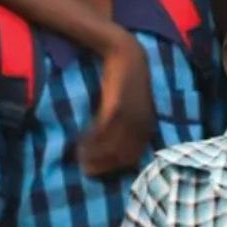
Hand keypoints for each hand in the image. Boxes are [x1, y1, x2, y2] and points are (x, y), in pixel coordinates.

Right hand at [76, 32, 155, 177]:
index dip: (115, 167)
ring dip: (93, 155)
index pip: (132, 157)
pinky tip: (80, 143)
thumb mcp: (133, 106)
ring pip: (110, 146)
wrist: (127, 55)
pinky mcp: (117, 107)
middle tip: (85, 170)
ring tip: (79, 157)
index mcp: (147, 127)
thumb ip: (128, 124)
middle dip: (103, 165)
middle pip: (121, 156)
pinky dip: (91, 140)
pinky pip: (103, 131)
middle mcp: (142, 125)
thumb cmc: (128, 81)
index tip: (99, 172)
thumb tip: (114, 143)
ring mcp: (131, 118)